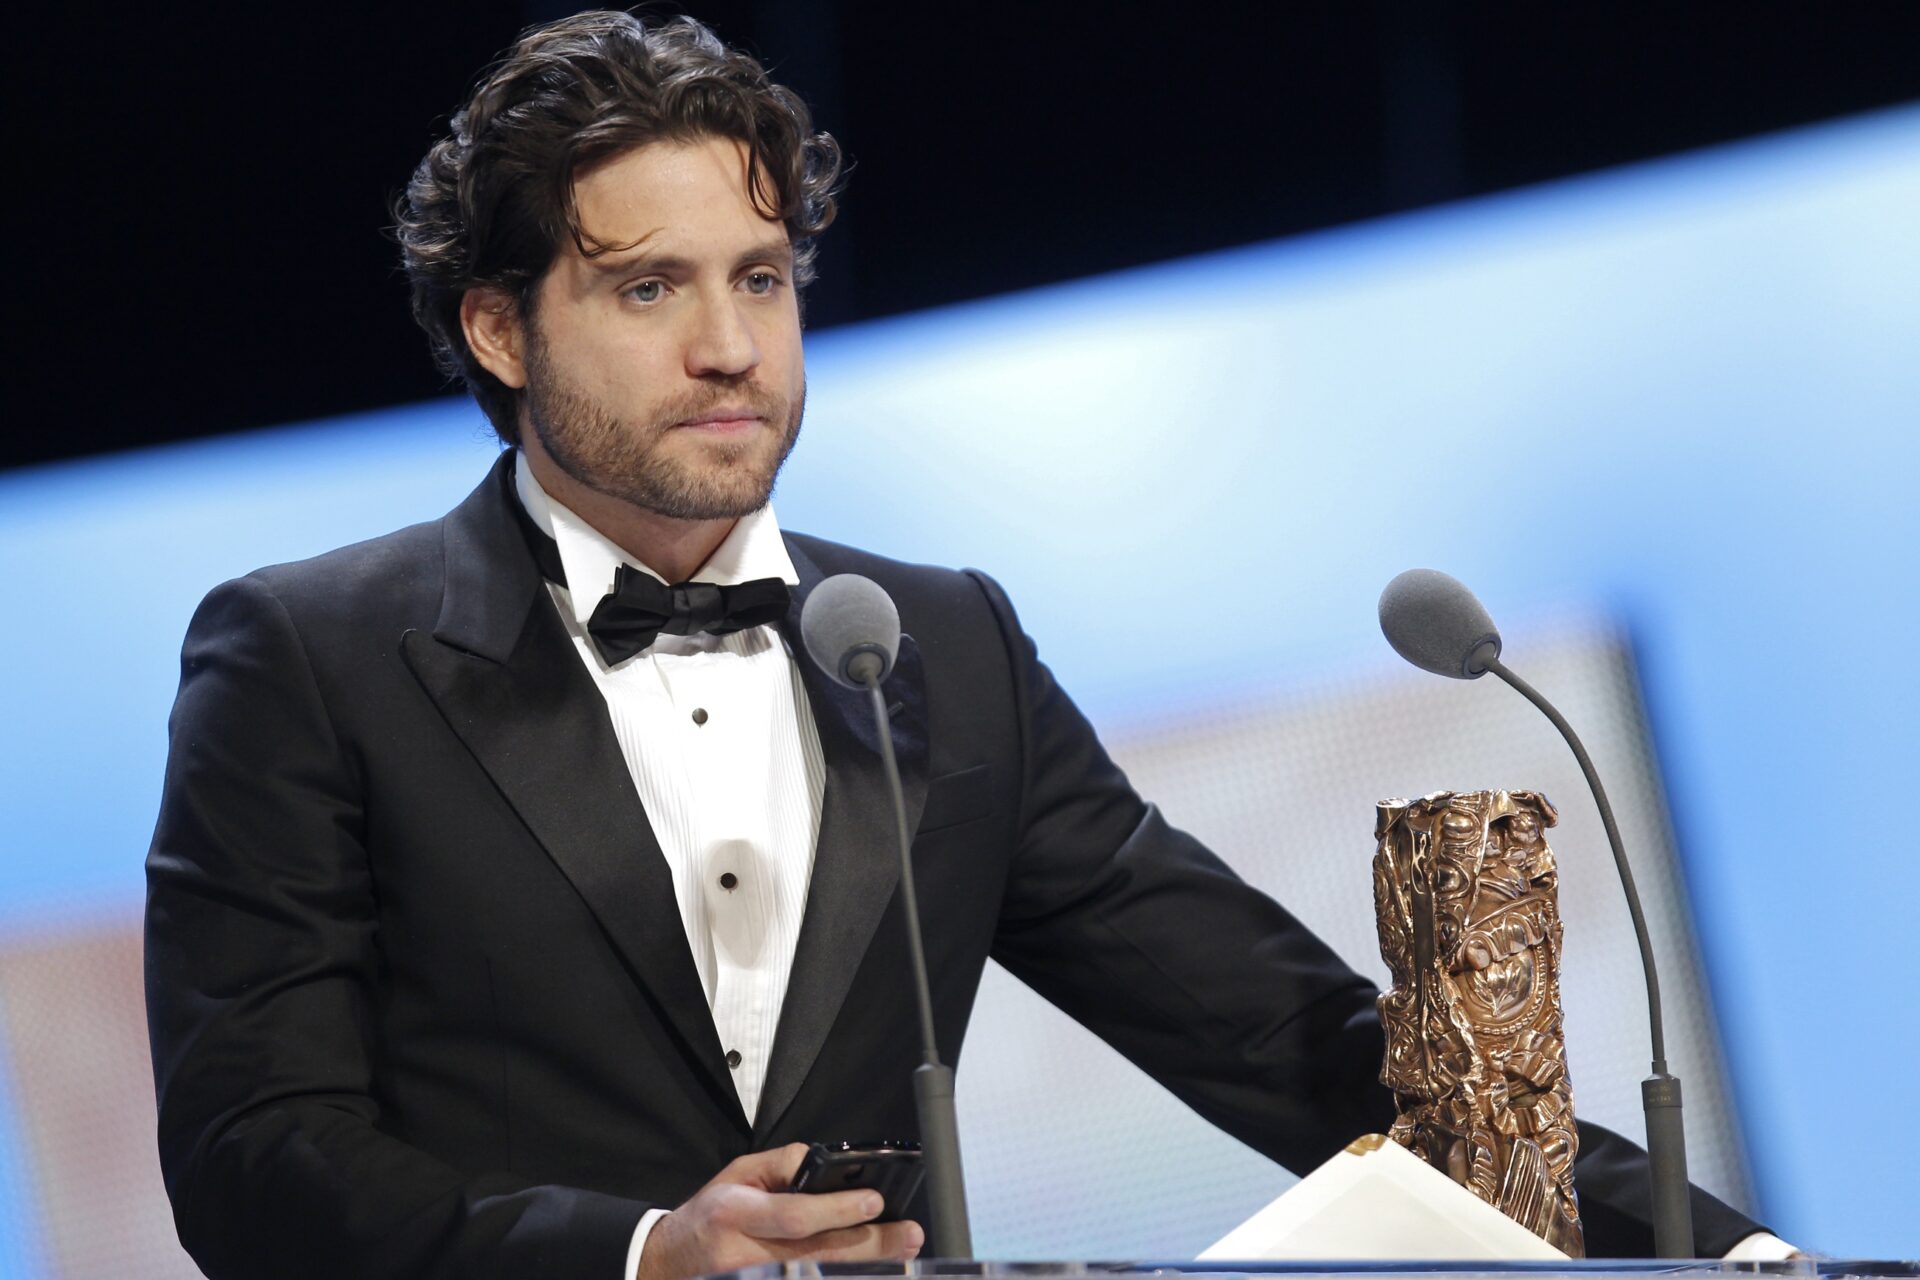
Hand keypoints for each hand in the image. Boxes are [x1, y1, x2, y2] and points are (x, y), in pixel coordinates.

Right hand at [636, 1144, 923, 1279]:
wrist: (669, 1262)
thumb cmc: (710, 1214)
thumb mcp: (738, 1174)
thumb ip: (782, 1164)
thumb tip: (823, 1164)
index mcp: (735, 1214)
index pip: (794, 1216)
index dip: (837, 1211)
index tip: (874, 1201)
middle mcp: (744, 1256)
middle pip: (817, 1256)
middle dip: (869, 1246)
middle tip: (908, 1235)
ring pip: (816, 1278)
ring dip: (865, 1269)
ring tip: (902, 1255)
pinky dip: (837, 1279)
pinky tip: (868, 1273)